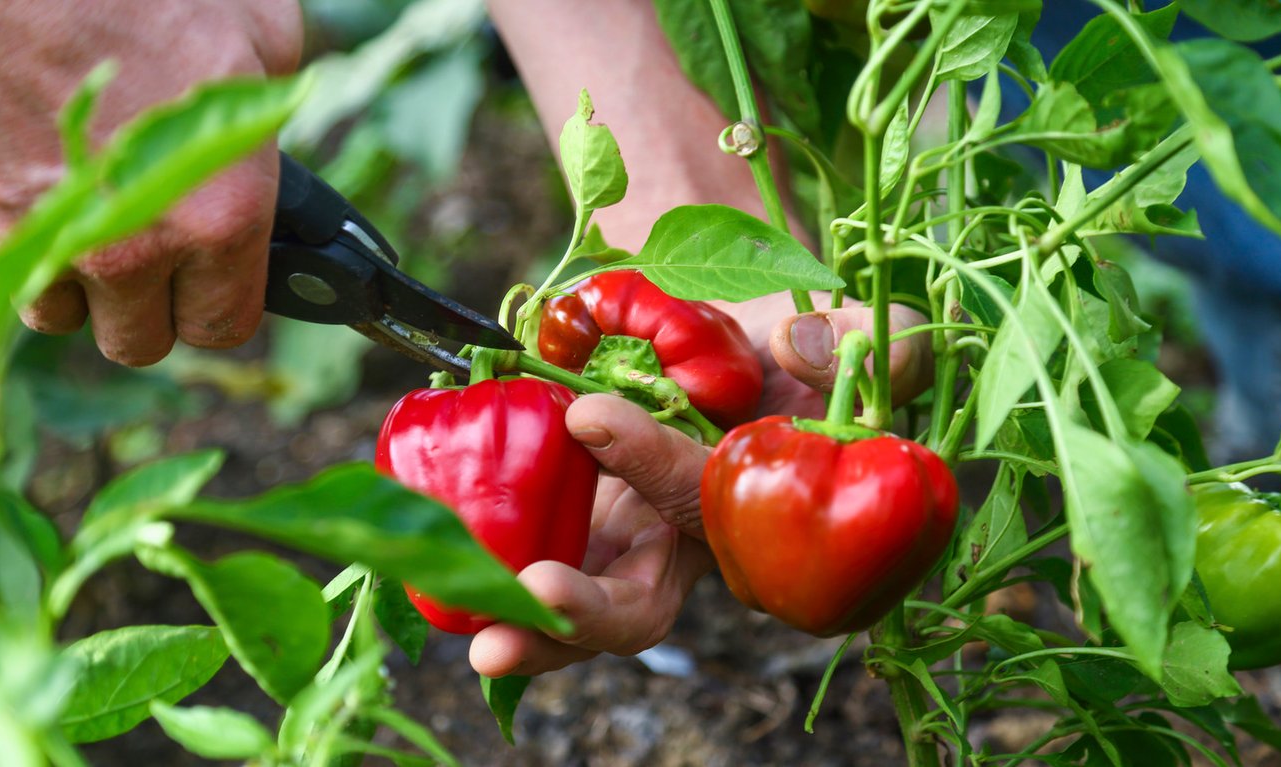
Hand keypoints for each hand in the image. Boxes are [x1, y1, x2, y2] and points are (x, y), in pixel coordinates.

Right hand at [0, 0, 302, 364]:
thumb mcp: (257, 35)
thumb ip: (269, 118)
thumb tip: (274, 149)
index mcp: (218, 215)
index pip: (224, 325)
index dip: (221, 301)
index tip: (215, 278)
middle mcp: (131, 248)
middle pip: (139, 339)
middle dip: (149, 301)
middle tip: (151, 242)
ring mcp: (43, 242)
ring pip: (60, 314)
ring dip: (76, 279)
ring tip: (87, 209)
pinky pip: (0, 272)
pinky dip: (15, 243)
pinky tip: (31, 185)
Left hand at [469, 293, 930, 677]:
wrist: (720, 346)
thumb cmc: (783, 350)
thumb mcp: (836, 336)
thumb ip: (853, 345)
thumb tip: (806, 345)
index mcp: (751, 504)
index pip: (701, 494)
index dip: (653, 461)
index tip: (589, 413)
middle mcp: (683, 544)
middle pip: (638, 605)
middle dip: (584, 617)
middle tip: (522, 610)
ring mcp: (623, 543)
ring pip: (574, 609)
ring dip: (522, 626)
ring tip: (467, 628)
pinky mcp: (575, 527)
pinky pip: (527, 564)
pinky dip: (484, 570)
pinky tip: (428, 558)